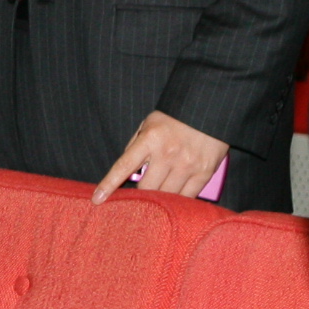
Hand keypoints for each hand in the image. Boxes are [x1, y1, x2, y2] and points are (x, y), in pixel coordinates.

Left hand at [94, 110, 227, 203]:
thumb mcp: (149, 124)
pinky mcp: (204, 172)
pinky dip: (179, 200)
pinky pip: (187, 197)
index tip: (97, 199)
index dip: (109, 185)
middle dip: (140, 196)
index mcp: (150, 139)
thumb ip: (136, 147)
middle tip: (139, 198)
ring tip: (158, 198)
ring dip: (160, 200)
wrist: (211, 108)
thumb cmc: (175, 117)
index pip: (124, 166)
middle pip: (146, 189)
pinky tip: (176, 199)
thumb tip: (127, 173)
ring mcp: (187, 164)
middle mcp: (168, 154)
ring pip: (167, 197)